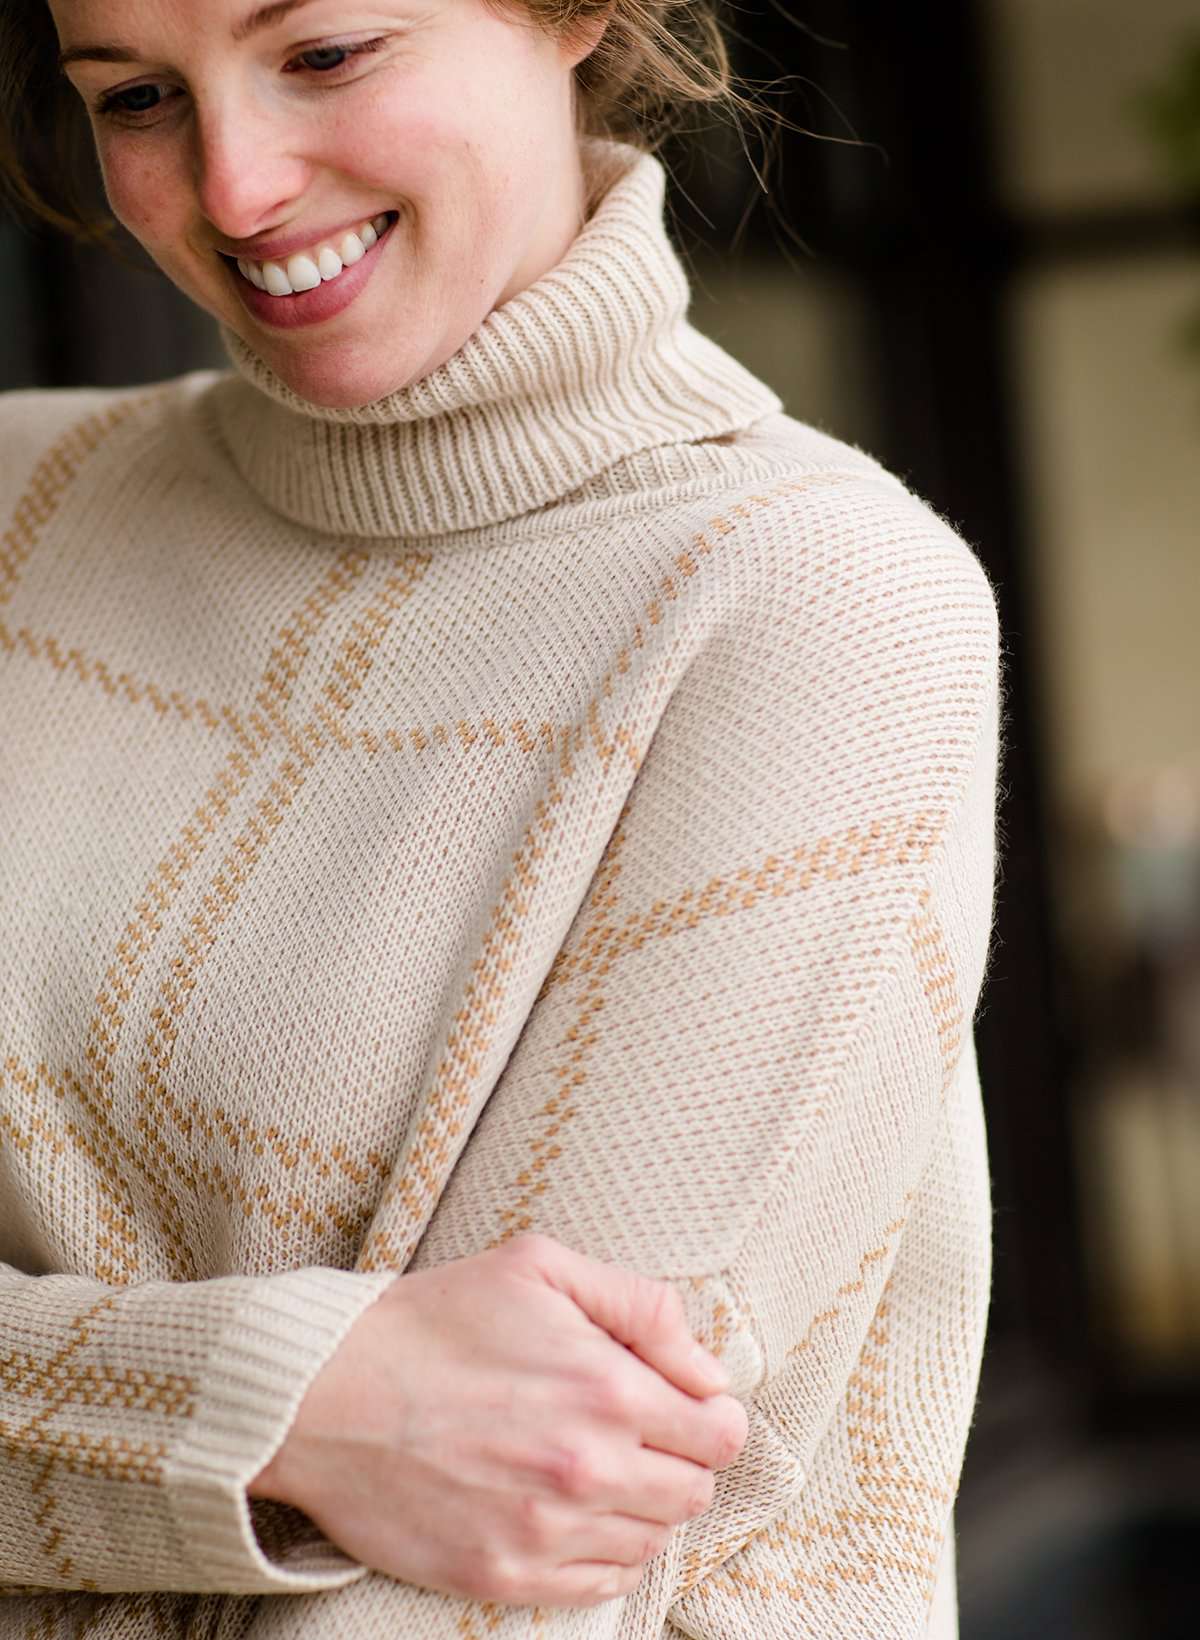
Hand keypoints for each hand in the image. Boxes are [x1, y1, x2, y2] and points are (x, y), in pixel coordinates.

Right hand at [250, 1233, 748, 1608]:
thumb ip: (640, 1306)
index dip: (715, 1416)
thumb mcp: (540, 1268)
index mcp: (607, 1391)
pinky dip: (604, 1554)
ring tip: (600, 1468)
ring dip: (643, 1508)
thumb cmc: (434, 1320)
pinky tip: (575, 1513)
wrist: (326, 1396)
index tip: (692, 1406)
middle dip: (683, 1461)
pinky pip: (599, 1587)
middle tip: (644, 1434)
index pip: (720, 1434)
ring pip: (650, 1542)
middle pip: (693, 1494)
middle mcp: (587, 1472)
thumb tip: (707, 1370)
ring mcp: (544, 1535)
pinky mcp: (502, 1577)